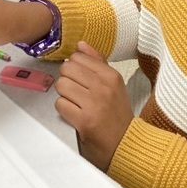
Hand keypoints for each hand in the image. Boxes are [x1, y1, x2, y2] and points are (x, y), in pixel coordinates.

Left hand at [54, 41, 133, 171]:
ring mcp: (94, 103)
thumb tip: (81, 44)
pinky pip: (60, 104)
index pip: (78, 57)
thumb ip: (97, 62)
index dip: (74, 67)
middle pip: (67, 69)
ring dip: (64, 95)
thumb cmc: (117, 113)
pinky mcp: (84, 120)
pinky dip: (64, 109)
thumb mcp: (114, 84)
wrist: (126, 143)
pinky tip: (74, 114)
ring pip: (61, 85)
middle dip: (66, 80)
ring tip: (75, 102)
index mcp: (111, 75)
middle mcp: (103, 87)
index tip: (79, 78)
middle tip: (75, 91)